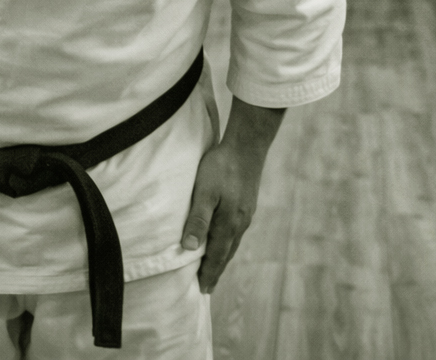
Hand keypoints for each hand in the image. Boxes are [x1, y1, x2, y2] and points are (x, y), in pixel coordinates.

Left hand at [180, 97, 284, 292]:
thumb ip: (198, 220)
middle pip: (226, 253)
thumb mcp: (204, 192)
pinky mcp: (247, 204)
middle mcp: (240, 222)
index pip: (216, 255)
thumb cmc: (222, 167)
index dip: (208, 273)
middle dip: (216, 270)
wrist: (247, 145)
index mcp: (229, 223)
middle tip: (208, 287)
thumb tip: (189, 248)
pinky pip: (236, 231)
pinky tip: (225, 239)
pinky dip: (228, 243)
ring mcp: (246, 213)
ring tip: (215, 268)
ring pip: (233, 243)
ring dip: (223, 257)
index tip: (202, 290)